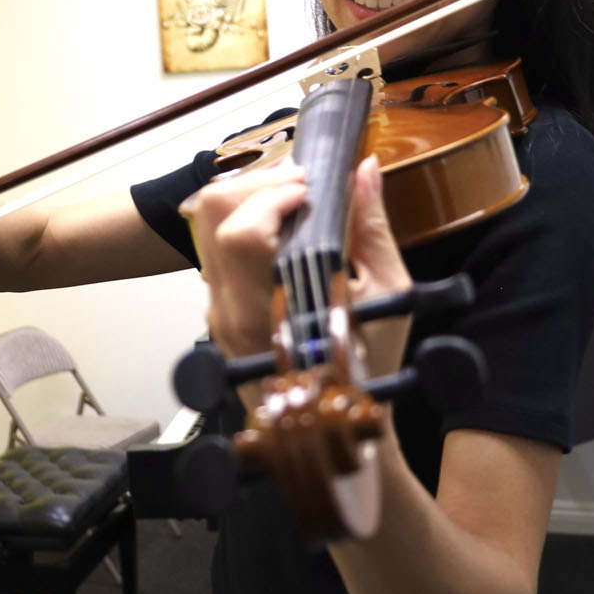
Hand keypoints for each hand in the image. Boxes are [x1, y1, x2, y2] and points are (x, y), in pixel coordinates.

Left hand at [181, 152, 411, 381]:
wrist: (337, 424)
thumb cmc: (369, 366)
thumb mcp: (386, 293)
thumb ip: (371, 226)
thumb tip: (365, 170)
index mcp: (267, 310)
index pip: (240, 232)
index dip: (272, 194)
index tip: (310, 188)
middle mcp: (229, 309)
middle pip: (211, 217)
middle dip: (255, 185)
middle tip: (300, 185)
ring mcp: (217, 311)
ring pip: (207, 229)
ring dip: (246, 200)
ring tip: (292, 200)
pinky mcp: (217, 310)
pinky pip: (216, 252)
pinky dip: (244, 225)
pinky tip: (282, 229)